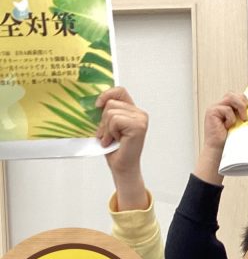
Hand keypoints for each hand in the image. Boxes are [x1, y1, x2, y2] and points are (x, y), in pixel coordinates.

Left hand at [95, 87, 148, 209]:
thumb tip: (96, 101)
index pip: (120, 91)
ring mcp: (141, 120)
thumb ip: (107, 111)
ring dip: (107, 128)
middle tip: (108, 135)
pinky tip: (116, 141)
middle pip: (111, 102)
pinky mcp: (138, 126)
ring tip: (112, 139)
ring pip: (111, 112)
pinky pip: (115, 120)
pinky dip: (111, 132)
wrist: (122, 167)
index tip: (98, 105)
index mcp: (133, 111)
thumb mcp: (108, 125)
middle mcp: (140, 114)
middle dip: (104, 120)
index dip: (107, 95)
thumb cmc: (115, 149)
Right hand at [195, 92, 247, 184]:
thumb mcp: (239, 125)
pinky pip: (226, 109)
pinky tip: (228, 127)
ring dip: (239, 107)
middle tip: (247, 115)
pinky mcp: (211, 112)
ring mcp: (214, 108)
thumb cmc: (229, 141)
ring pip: (230, 98)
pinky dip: (231, 118)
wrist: (218, 151)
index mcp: (226, 108)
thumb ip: (243, 116)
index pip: (236, 96)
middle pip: (232, 94)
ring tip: (243, 120)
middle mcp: (219, 106)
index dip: (244, 99)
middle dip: (242, 101)